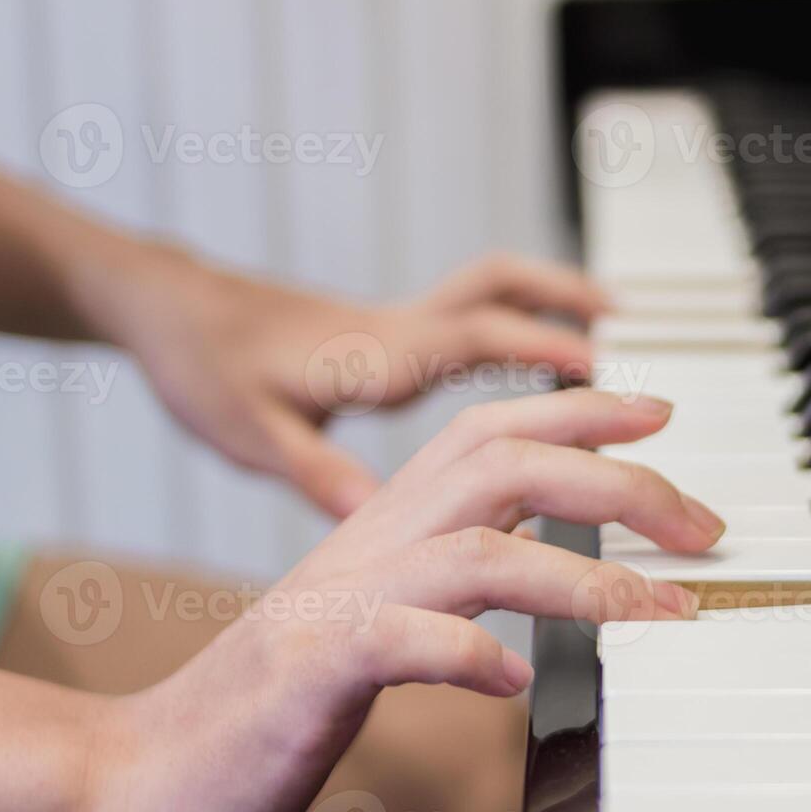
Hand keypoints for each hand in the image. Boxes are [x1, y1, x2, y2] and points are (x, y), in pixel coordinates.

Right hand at [83, 391, 718, 811]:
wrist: (150, 777)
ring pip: (474, 549)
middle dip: (619, 484)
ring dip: (582, 579)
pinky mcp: (307, 676)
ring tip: (661, 612)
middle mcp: (367, 548)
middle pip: (503, 465)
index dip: (579, 411)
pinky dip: (464, 652)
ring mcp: (337, 606)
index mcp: (386, 527)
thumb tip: (541, 574)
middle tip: (704, 526)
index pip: (492, 432)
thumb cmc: (278, 704)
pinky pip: (397, 643)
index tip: (659, 411)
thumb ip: (449, 581)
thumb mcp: (377, 620)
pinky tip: (513, 677)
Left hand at [118, 250, 611, 517]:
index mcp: (379, 354)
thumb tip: (373, 516)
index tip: (620, 386)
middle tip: (643, 360)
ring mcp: (401, 328)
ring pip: (499, 296)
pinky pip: (480, 319)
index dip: (557, 358)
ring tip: (615, 332)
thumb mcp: (252, 431)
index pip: (487, 341)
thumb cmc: (203, 368)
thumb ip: (317, 469)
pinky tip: (537, 370)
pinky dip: (525, 331)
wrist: (167, 310)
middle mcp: (402, 331)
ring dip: (560, 305)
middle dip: (579, 317)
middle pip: (508, 300)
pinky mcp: (393, 336)